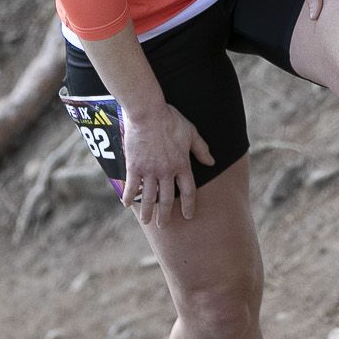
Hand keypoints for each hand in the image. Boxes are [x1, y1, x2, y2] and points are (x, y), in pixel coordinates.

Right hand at [120, 103, 213, 225]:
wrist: (148, 112)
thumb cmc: (170, 120)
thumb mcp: (191, 132)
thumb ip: (201, 149)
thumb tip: (211, 162)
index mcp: (182, 165)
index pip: (188, 191)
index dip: (189, 205)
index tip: (188, 215)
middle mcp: (166, 172)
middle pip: (167, 200)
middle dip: (165, 215)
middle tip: (163, 226)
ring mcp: (149, 171)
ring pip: (149, 197)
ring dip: (148, 212)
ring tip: (146, 221)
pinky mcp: (134, 166)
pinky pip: (132, 186)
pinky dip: (129, 197)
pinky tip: (127, 205)